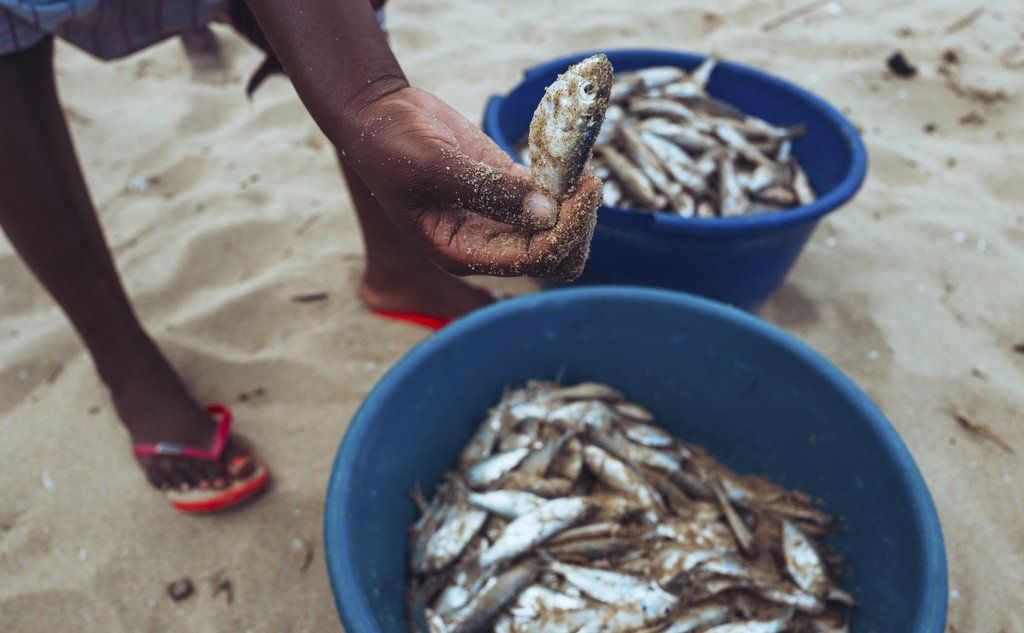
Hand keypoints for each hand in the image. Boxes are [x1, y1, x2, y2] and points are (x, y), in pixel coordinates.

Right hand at [341, 86, 602, 280]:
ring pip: (558, 232)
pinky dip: (567, 185)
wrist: (380, 117)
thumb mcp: (434, 166)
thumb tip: (545, 212)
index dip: (565, 231)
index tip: (582, 191)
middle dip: (577, 226)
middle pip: (554, 257)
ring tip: (582, 170)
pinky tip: (573, 161)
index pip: (534, 260)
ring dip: (577, 207)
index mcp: (464, 252)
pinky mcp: (508, 188)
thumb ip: (488, 190)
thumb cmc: (393, 146)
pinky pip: (550, 199)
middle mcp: (486, 242)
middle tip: (588, 182)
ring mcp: (500, 216)